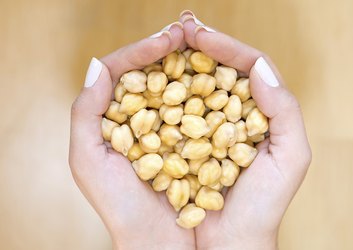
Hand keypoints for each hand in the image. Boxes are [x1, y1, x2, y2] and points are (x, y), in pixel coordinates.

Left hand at [69, 23, 194, 249]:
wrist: (159, 243)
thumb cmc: (120, 207)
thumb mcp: (87, 161)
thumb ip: (85, 112)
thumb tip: (98, 64)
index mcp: (114, 119)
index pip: (124, 72)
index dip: (143, 51)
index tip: (166, 39)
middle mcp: (143, 119)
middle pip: (153, 74)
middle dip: (168, 49)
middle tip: (186, 30)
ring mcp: (170, 127)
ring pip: (178, 86)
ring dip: (189, 64)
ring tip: (201, 43)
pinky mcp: (194, 141)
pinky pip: (200, 110)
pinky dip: (207, 91)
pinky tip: (216, 75)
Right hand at [180, 11, 311, 249]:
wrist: (229, 243)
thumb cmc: (263, 206)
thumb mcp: (290, 157)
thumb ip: (284, 109)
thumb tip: (257, 66)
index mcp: (258, 113)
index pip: (246, 67)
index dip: (225, 46)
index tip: (200, 33)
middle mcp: (229, 115)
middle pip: (217, 70)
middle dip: (199, 46)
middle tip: (179, 26)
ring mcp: (202, 127)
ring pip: (191, 86)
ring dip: (178, 63)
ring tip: (164, 41)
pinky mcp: (179, 142)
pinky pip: (170, 112)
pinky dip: (161, 93)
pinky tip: (150, 76)